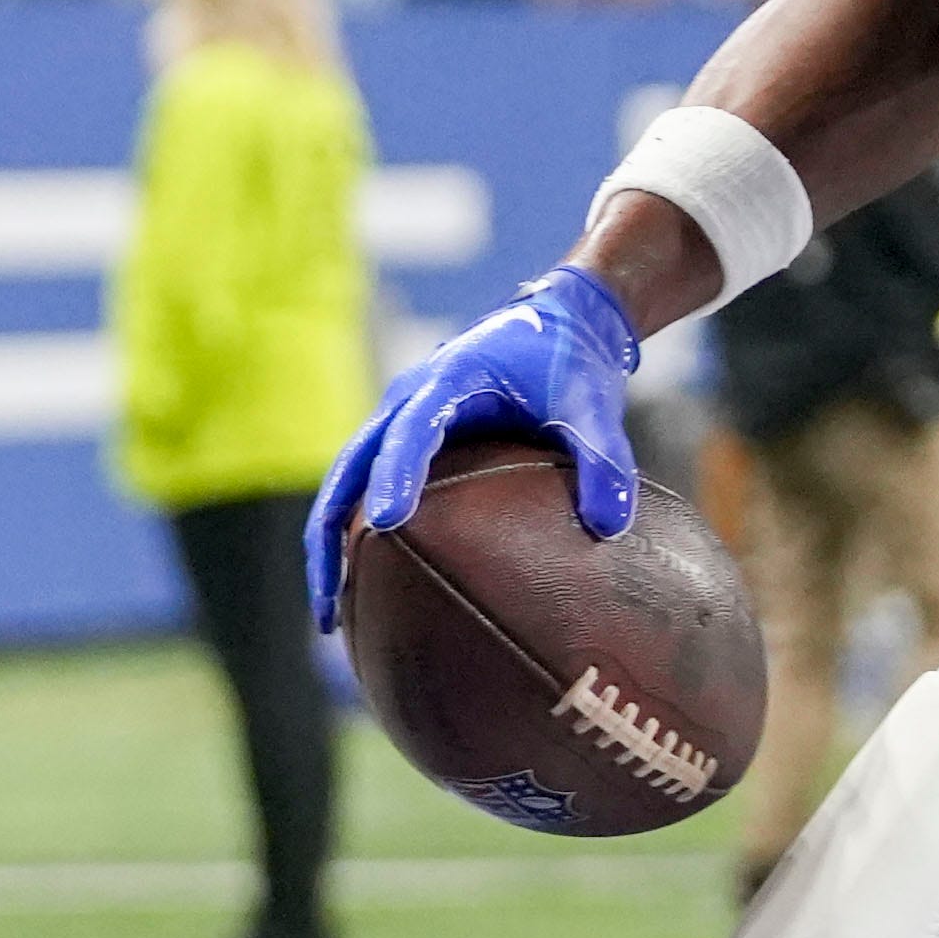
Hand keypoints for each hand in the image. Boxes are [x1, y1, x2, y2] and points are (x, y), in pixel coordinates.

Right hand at [304, 265, 639, 628]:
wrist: (558, 322)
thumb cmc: (571, 364)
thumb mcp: (595, 406)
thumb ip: (604, 460)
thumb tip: (609, 526)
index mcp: (450, 379)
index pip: (412, 429)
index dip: (396, 474)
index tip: (385, 523)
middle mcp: (408, 398)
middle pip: (350, 467)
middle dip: (332, 534)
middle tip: (331, 601)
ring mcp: (397, 419)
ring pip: (343, 484)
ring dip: (329, 544)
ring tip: (330, 615)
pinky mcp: (402, 440)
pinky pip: (364, 488)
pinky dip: (351, 535)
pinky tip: (359, 592)